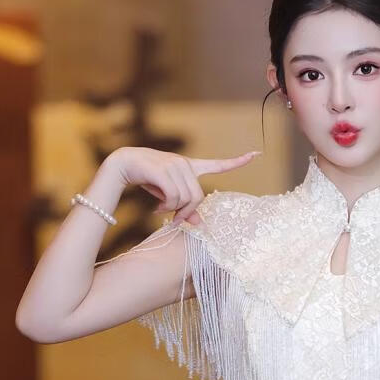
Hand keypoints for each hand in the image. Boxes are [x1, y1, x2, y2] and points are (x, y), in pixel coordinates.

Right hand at [109, 147, 259, 225]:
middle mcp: (185, 164)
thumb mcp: (168, 196)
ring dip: (173, 211)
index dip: (237, 162)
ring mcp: (174, 164)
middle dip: (187, 213)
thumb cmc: (148, 180)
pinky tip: (156, 207)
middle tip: (175, 220)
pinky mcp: (163, 169)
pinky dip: (166, 207)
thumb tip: (200, 225)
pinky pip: (173, 197)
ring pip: (185, 199)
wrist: (123, 165)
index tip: (256, 154)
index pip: (218, 165)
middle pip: (198, 197)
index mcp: (190, 167)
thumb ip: (185, 208)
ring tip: (161, 210)